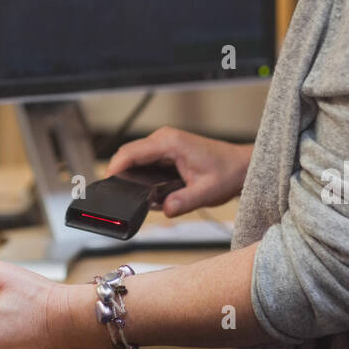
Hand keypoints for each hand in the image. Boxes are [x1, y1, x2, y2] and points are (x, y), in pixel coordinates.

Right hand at [107, 126, 251, 216]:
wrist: (242, 166)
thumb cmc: (228, 172)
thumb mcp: (207, 192)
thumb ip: (184, 201)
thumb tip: (164, 209)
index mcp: (170, 143)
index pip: (132, 152)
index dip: (115, 167)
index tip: (106, 184)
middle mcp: (164, 139)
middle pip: (128, 154)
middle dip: (119, 174)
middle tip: (115, 197)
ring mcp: (164, 145)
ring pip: (135, 158)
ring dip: (130, 175)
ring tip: (131, 196)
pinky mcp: (166, 153)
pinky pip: (144, 162)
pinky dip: (140, 176)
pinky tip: (146, 191)